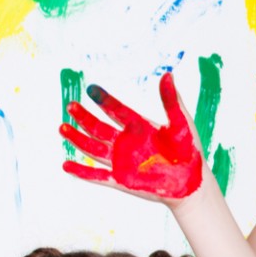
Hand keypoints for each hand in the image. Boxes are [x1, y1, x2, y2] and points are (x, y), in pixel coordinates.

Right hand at [60, 72, 205, 200]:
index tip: (91, 89)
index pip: (116, 110)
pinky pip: (98, 176)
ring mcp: (122, 161)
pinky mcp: (121, 180)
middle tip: (71, 106)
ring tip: (62, 128)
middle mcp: (126, 142)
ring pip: (93, 148)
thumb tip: (168, 75)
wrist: (192, 182)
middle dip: (84, 118)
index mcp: (139, 126)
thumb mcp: (181, 122)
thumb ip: (171, 101)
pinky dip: (82, 172)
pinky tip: (66, 165)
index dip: (104, 100)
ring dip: (77, 139)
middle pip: (99, 127)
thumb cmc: (189, 150)